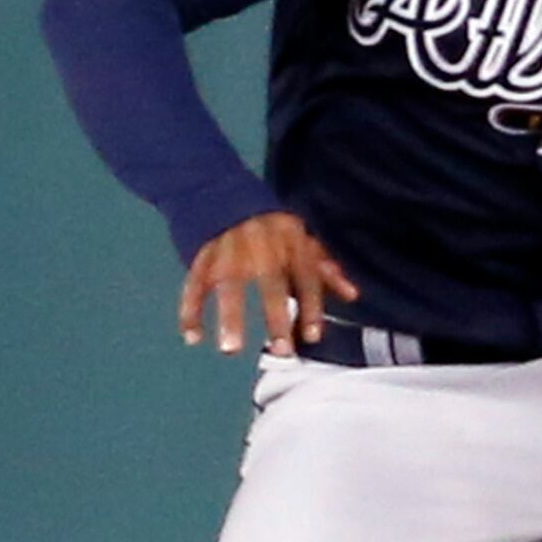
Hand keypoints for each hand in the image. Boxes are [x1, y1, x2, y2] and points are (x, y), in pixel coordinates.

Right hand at [179, 211, 361, 356]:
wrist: (220, 191)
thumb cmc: (269, 226)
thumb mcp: (300, 240)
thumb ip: (324, 269)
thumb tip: (353, 295)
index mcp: (290, 241)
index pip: (306, 277)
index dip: (311, 306)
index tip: (312, 337)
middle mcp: (260, 245)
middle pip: (269, 283)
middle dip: (276, 317)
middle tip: (282, 351)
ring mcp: (227, 249)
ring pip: (228, 285)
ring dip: (229, 317)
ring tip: (230, 350)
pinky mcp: (201, 254)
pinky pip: (193, 284)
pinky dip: (189, 310)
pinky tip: (191, 337)